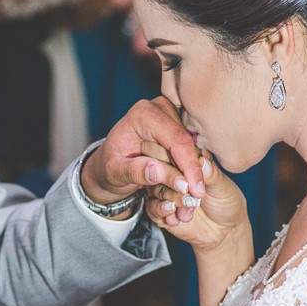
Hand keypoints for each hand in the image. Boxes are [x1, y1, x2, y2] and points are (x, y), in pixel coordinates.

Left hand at [80, 96, 204, 209]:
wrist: (111, 162)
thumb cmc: (110, 166)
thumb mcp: (115, 173)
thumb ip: (134, 172)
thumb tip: (158, 172)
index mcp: (142, 115)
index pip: (175, 140)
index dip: (189, 165)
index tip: (196, 190)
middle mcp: (160, 108)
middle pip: (188, 142)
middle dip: (191, 171)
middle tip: (193, 197)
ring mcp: (172, 114)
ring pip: (193, 146)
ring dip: (191, 171)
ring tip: (185, 193)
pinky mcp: (179, 123)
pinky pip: (192, 147)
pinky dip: (190, 167)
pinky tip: (184, 182)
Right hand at [147, 150, 247, 252]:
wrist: (223, 230)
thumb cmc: (226, 203)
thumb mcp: (223, 187)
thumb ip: (211, 174)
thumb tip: (202, 161)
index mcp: (189, 161)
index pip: (176, 152)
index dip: (179, 160)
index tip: (189, 174)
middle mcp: (174, 173)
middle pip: (160, 168)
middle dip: (173, 181)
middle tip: (187, 192)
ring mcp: (166, 190)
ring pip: (155, 188)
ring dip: (172, 198)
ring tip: (189, 207)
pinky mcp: (160, 209)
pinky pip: (152, 206)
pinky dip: (164, 211)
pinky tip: (177, 215)